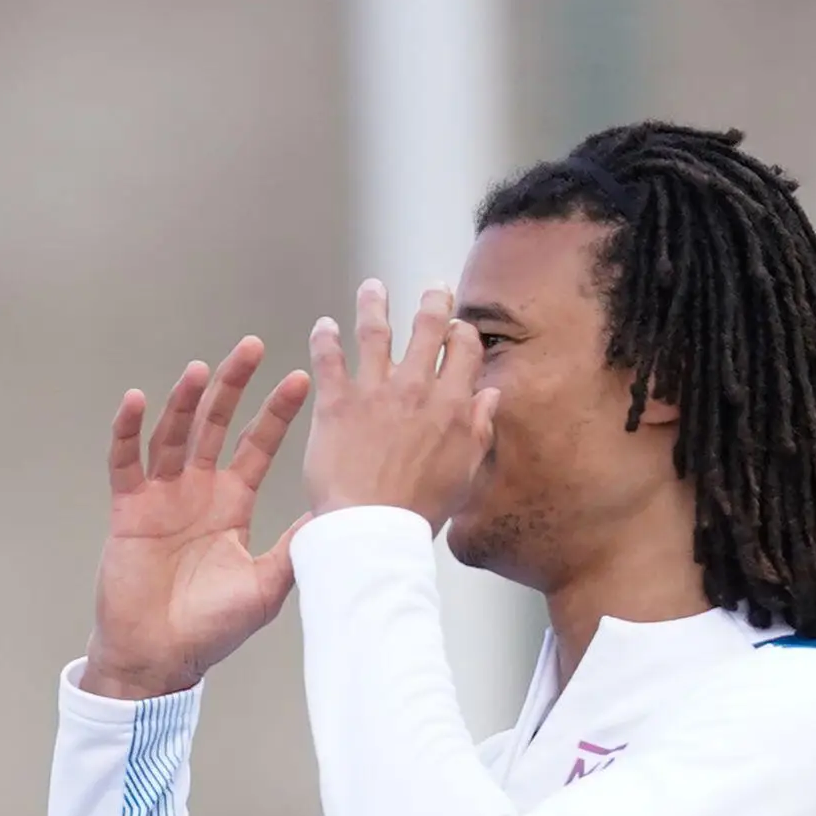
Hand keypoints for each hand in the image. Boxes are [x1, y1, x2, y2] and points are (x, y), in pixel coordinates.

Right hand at [78, 337, 312, 699]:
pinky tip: (136, 400)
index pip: (257, 446)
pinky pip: (124, 460)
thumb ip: (297, 548)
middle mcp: (198, 490)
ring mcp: (161, 495)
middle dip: (234, 386)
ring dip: (186, 401)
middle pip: (216, 425)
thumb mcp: (269, 584)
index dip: (277, 414)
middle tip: (252, 346)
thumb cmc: (215, 628)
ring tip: (203, 370)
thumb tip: (341, 519)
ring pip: (173, 433)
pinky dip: (127, 430)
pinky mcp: (128, 507)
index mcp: (232, 504)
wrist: (165, 655)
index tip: (300, 380)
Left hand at [303, 279, 494, 528]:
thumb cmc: (421, 510)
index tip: (461, 330)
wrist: (374, 527)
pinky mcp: (336, 400)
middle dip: (432, 304)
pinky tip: (325, 325)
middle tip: (433, 290)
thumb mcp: (465, 475)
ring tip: (374, 288)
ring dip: (375, 303)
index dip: (464, 335)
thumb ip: (478, 430)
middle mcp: (415, 389)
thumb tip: (490, 397)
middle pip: (427, 329)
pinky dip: (325, 336)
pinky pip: (329, 355)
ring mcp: (374, 391)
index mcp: (452, 407)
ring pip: (375, 330)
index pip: (465, 352)